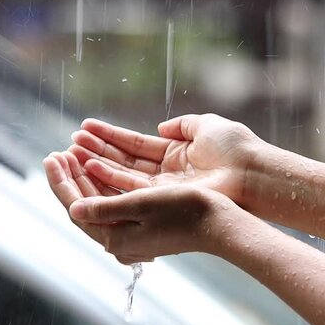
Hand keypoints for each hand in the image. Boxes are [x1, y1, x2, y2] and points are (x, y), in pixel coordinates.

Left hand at [44, 151, 240, 262]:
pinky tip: (100, 167)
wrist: (219, 224)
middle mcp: (122, 238)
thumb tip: (74, 208)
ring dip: (87, 177)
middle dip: (71, 177)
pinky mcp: (146, 223)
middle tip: (59, 152)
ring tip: (75, 153)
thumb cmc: (184, 213)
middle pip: (86, 205)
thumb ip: (104, 207)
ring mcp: (134, 232)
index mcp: (116, 237)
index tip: (51, 157)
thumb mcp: (141, 205)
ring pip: (101, 201)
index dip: (61, 182)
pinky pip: (117, 200)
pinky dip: (106, 183)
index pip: (77, 208)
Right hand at [69, 114, 263, 204]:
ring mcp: (164, 188)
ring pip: (122, 176)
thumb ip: (183, 125)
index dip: (111, 136)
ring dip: (96, 165)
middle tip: (71, 141)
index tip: (86, 127)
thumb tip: (161, 126)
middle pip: (125, 160)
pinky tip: (88, 169)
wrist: (252, 172)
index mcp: (176, 152)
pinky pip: (131, 189)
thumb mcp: (207, 126)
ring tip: (72, 153)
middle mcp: (166, 172)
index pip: (136, 144)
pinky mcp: (165, 200)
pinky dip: (109, 179)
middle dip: (97, 151)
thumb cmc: (235, 147)